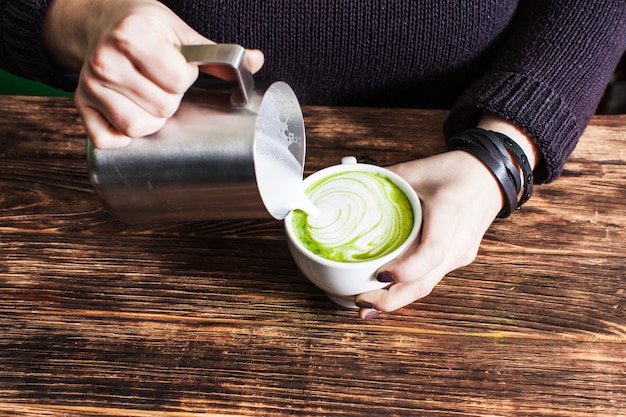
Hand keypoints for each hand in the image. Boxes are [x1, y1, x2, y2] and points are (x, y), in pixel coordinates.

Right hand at [42, 0, 263, 148]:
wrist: (101, 23)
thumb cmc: (146, 29)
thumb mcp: (180, 32)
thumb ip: (217, 54)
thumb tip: (256, 61)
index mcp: (132, 36)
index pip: (178, 81)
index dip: (185, 77)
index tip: (177, 67)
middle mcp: (105, 61)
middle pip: (163, 107)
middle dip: (171, 98)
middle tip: (161, 82)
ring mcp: (90, 86)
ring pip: (139, 127)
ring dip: (153, 118)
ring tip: (149, 97)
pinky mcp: (81, 107)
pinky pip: (110, 139)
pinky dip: (124, 135)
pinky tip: (129, 113)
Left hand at [354, 151, 502, 318]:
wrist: (491, 178)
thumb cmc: (455, 171)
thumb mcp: (416, 169)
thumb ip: (383, 181)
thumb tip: (348, 188)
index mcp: (449, 214)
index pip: (431, 253)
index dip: (405, 270)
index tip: (380, 274)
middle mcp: (457, 241)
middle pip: (425, 282)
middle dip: (391, 299)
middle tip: (361, 303)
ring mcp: (460, 254)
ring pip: (427, 285)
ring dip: (397, 299)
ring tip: (367, 306)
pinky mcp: (457, 259)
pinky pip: (431, 278)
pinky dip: (408, 287)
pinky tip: (387, 292)